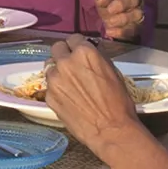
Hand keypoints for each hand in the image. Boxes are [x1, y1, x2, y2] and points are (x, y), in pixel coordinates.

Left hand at [43, 35, 140, 149]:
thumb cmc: (118, 102)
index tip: (79, 53)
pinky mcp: (49, 96)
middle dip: (64, 54)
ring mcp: (55, 80)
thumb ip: (96, 58)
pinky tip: (69, 99)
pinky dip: (57, 90)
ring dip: (59, 72)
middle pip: (57, 48)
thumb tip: (88, 53)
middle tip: (72, 65)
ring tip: (71, 85)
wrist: (111, 129)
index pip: (74, 38)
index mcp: (85, 53)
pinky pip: (50, 87)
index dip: (77, 46)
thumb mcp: (112, 71)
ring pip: (51, 68)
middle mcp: (66, 62)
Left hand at [95, 0, 144, 39]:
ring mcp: (139, 13)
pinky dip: (122, 31)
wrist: (109, 21)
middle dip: (122, 4)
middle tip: (110, 9)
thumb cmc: (106, 4)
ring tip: (110, 21)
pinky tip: (110, 31)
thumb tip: (102, 0)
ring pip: (137, 14)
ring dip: (123, 18)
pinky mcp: (138, 27)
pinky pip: (133, 29)